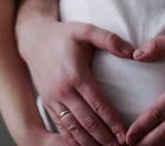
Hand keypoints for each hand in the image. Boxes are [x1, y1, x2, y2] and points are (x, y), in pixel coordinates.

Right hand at [16, 18, 133, 144]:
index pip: (98, 104)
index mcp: (75, 74)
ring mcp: (52, 99)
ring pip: (73, 128)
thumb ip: (108, 39)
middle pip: (87, 121)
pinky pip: (60, 126)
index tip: (126, 134)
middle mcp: (62, 90)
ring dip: (89, 143)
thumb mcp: (85, 30)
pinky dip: (72, 140)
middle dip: (105, 138)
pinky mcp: (46, 103)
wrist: (33, 38)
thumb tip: (132, 51)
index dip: (113, 121)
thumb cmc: (63, 35)